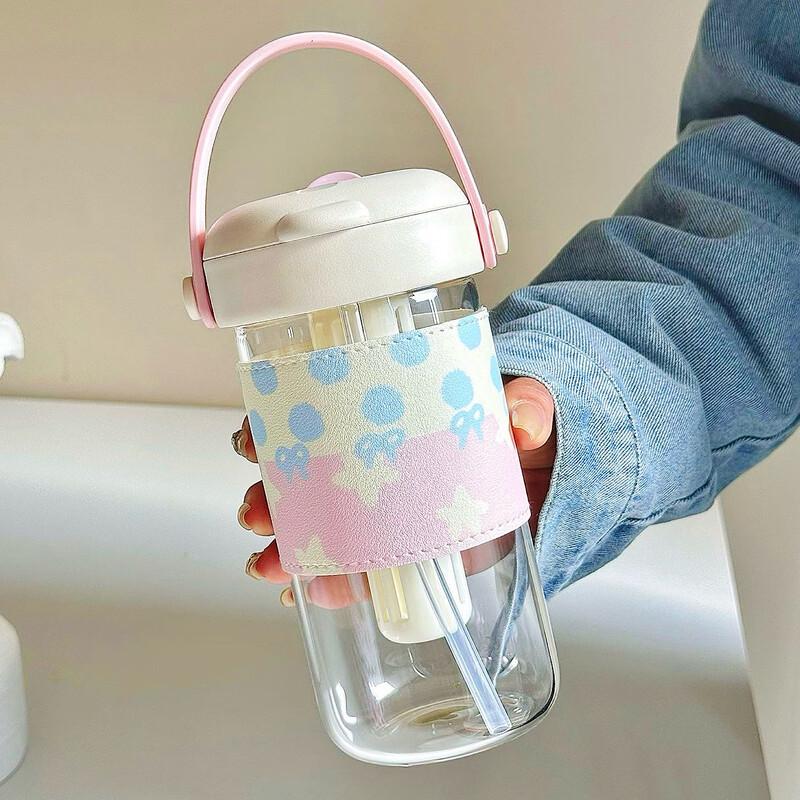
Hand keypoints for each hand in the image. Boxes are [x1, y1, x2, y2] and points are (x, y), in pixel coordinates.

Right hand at [232, 376, 554, 607]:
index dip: (274, 429)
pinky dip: (329, 585)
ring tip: (275, 566)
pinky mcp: (409, 554)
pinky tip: (307, 594)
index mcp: (384, 419)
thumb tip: (522, 423)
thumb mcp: (525, 400)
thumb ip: (527, 402)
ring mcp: (386, 513)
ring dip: (288, 548)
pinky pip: (358, 572)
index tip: (254, 441)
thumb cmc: (518, 425)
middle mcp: (372, 465)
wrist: (548, 470)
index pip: (313, 417)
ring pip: (319, 529)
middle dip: (268, 498)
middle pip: (301, 478)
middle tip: (259, 513)